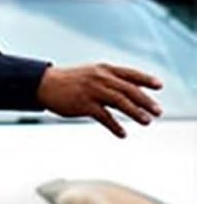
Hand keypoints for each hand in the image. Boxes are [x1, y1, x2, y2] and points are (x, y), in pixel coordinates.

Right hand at [37, 64, 162, 137]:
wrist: (44, 84)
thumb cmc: (69, 81)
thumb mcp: (90, 75)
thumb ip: (110, 82)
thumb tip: (132, 94)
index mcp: (103, 69)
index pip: (129, 74)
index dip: (145, 79)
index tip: (159, 86)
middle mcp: (100, 78)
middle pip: (129, 89)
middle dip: (145, 101)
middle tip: (158, 111)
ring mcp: (92, 91)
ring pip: (120, 101)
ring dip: (135, 113)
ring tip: (146, 121)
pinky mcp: (84, 104)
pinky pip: (105, 116)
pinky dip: (115, 126)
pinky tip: (123, 134)